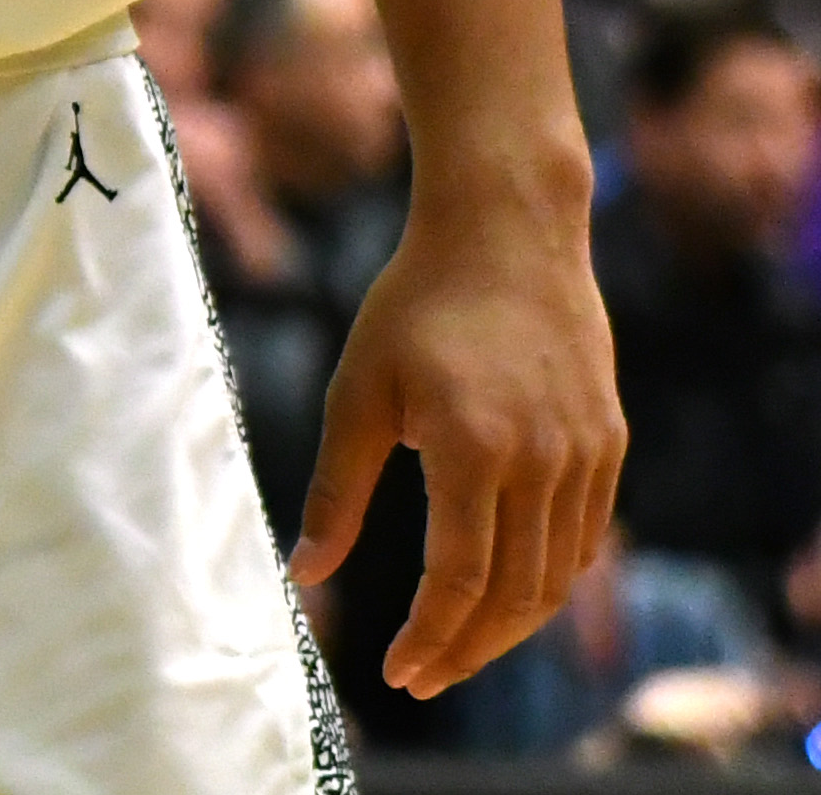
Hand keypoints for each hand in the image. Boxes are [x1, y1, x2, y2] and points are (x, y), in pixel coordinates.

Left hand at [291, 184, 623, 696]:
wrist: (507, 235)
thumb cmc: (414, 306)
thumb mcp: (357, 390)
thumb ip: (336, 491)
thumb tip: (305, 576)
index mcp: (473, 446)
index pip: (461, 577)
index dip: (430, 635)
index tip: (396, 673)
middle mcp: (543, 459)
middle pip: (516, 594)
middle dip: (468, 649)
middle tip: (422, 679)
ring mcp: (586, 454)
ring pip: (557, 576)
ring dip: (509, 627)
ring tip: (456, 649)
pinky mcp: (609, 444)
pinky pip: (584, 539)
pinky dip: (547, 580)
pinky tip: (506, 596)